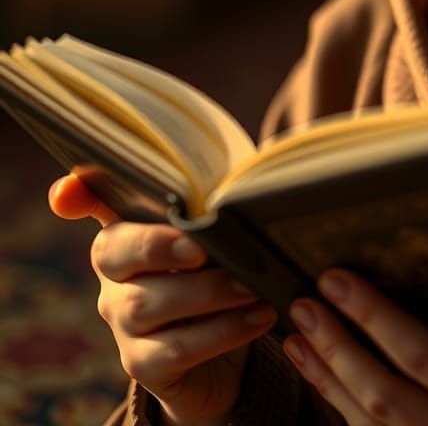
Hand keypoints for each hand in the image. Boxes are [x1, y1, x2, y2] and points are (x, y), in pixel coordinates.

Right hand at [48, 173, 277, 425]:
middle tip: (207, 246)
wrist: (227, 350)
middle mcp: (115, 278)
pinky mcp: (144, 365)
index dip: (82, 196)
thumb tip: (257, 158)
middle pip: (118, 255)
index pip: (98, 205)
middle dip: (160, 246)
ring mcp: (124, 324)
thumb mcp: (222, 232)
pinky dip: (223, 331)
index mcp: (129, 233)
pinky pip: (176, 349)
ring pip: (147, 305)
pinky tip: (260, 315)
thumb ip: (221, 199)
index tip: (71, 191)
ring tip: (252, 284)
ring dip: (206, 292)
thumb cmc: (224, 272)